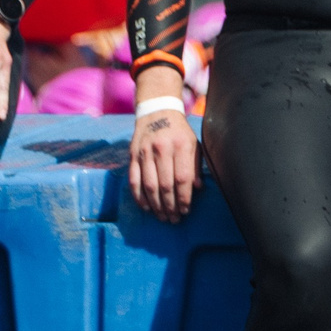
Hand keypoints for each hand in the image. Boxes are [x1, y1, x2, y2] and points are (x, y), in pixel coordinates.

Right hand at [128, 67, 200, 220]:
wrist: (157, 111)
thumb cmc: (179, 132)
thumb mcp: (193, 144)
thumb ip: (195, 165)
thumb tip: (197, 188)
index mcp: (181, 145)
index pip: (182, 178)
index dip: (184, 197)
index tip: (185, 210)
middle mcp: (162, 148)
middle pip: (165, 185)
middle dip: (170, 206)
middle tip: (174, 219)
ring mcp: (145, 152)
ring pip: (149, 185)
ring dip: (156, 205)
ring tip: (162, 217)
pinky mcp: (133, 155)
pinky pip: (134, 180)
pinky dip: (139, 196)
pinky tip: (146, 207)